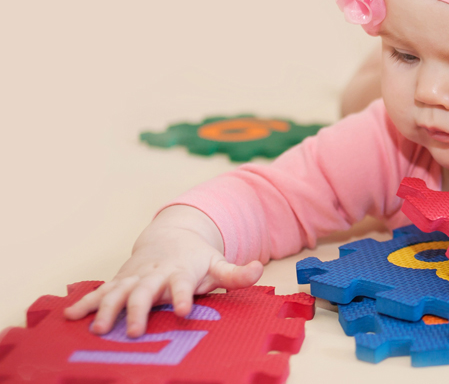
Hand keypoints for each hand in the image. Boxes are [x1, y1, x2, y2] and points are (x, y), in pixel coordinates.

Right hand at [63, 206, 262, 337]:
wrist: (170, 234)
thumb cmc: (195, 257)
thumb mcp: (218, 263)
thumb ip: (236, 273)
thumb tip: (258, 269)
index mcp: (180, 272)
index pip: (182, 285)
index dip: (183, 297)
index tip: (183, 310)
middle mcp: (154, 275)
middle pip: (145, 292)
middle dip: (140, 311)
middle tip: (136, 332)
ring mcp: (134, 278)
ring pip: (118, 293)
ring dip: (107, 310)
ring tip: (99, 329)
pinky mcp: (119, 281)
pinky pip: (99, 292)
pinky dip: (84, 303)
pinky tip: (70, 317)